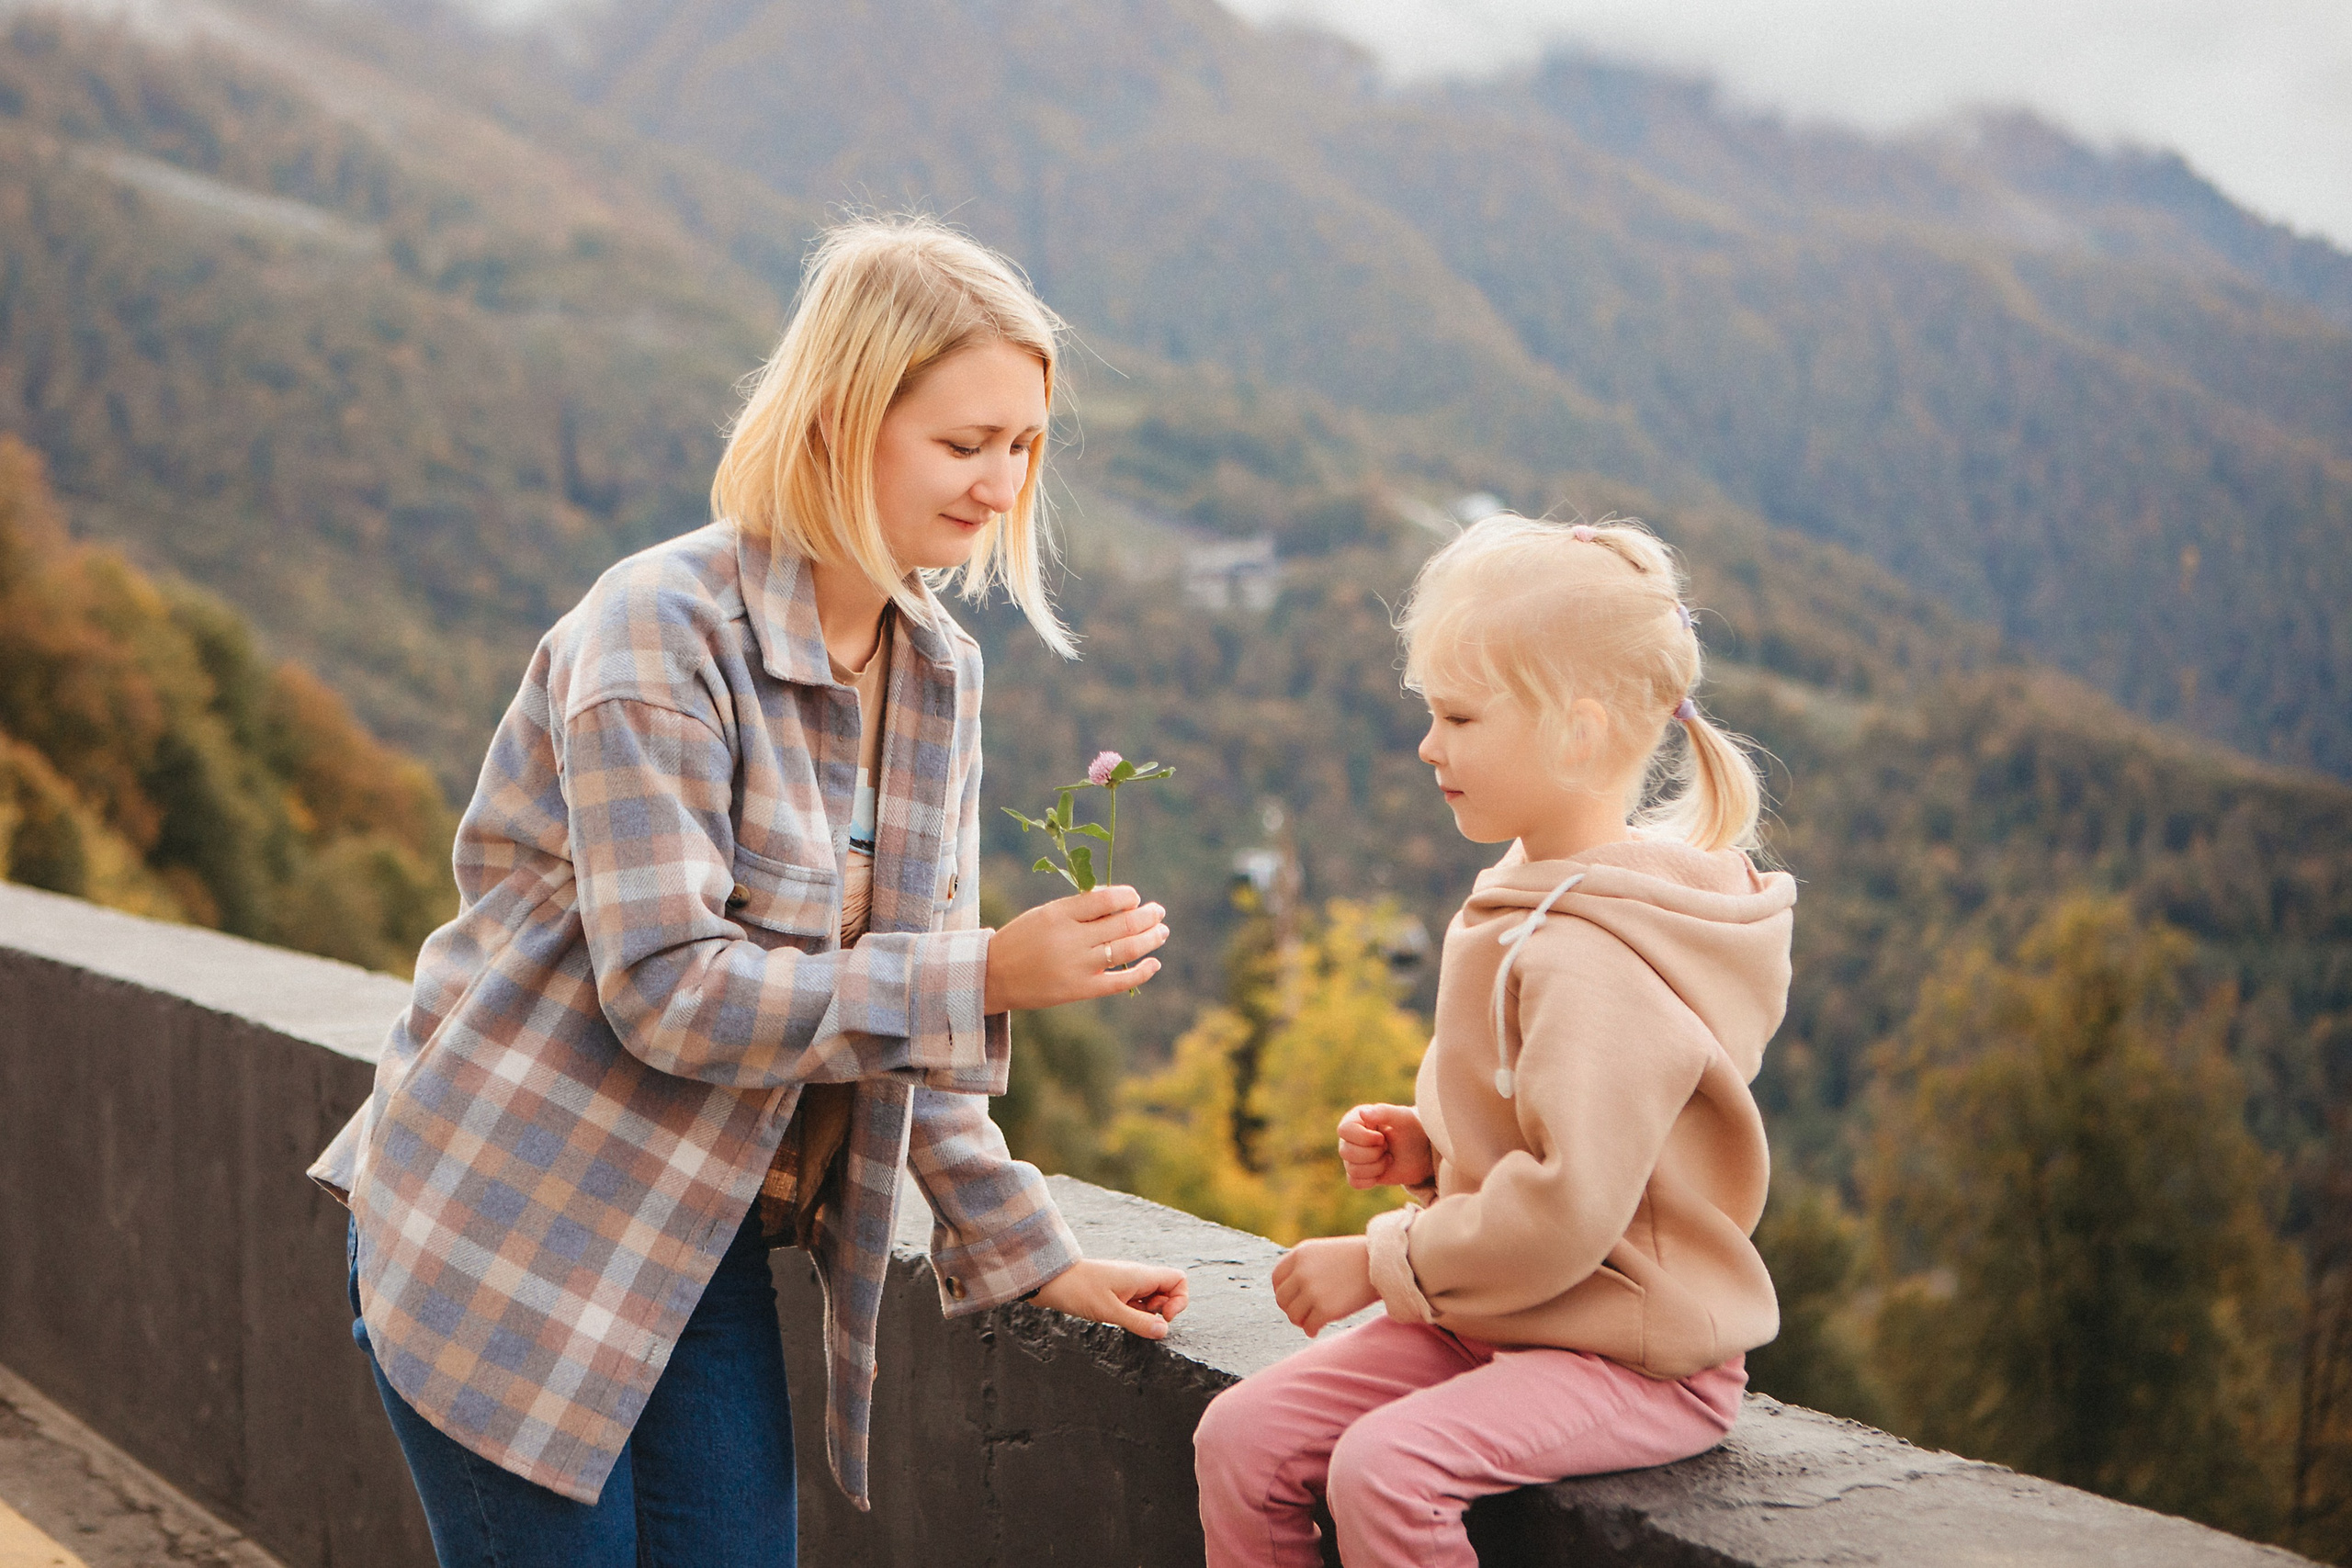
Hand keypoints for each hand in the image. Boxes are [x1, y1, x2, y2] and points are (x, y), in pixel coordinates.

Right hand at [984, 886, 1168, 1011]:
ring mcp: (1078, 966)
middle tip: (1159, 912)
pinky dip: (1142, 972)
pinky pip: (1119, 982)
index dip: (1128, 896)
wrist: (993, 976)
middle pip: (1123, 923)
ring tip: (1162, 931)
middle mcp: (1071, 938)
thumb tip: (1119, 901)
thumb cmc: (1021, 940)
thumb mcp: (1044, 914)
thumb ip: (1079, 908)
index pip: (1105, 898)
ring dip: (1151, 938)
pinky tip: (1155, 963)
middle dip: (1148, 916)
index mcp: (1059, 913)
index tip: (1135, 898)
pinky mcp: (1080, 989)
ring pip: (1127, 949)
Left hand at [1032, 1257, 1189, 1339]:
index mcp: (1141, 1276)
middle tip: (1140, 1320)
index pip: (1178, 1280)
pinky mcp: (1114, 1292)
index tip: (1163, 1317)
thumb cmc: (1078, 1290)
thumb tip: (1163, 1331)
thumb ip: (1139, 1322)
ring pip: (1150, 1299)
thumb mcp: (1110, 1310)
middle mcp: (1137, 1277)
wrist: (1050, 1279)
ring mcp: (1126, 1284)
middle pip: (1167, 1291)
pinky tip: (1115, 1318)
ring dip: (1145, 1314)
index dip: (1179, 1300)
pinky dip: (1132, 1314)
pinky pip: (1134, 1303)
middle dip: (1161, 1311)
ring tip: (1122, 1319)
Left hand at [1272, 1236, 1378, 1337]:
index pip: (1277, 1278)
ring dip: (1300, 1321)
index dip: (1282, 1291)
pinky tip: (1317, 1329)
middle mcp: (1302, 1271)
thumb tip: (1289, 1295)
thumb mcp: (1323, 1252)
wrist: (1382, 1264)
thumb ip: (1304, 1267)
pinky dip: (1311, 1330)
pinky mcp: (1326, 1309)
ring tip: (1310, 1321)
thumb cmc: (1355, 1258)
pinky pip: (1309, 1326)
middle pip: (1282, 1298)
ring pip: (1293, 1315)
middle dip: (1290, 1308)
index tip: (1291, 1299)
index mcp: (1300, 1254)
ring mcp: (1313, 1291)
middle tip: (1301, 1314)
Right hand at [1336, 1104, 1432, 1190]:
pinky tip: (1382, 1171)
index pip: (1344, 1131)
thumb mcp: (1403, 1117)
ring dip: (1376, 1167)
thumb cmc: (1411, 1130)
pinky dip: (1371, 1180)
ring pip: (1352, 1169)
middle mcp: (1350, 1138)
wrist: (1422, 1153)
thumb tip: (1363, 1112)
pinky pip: (1354, 1182)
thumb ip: (1384, 1112)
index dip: (1364, 1138)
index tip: (1383, 1137)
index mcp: (1355, 1119)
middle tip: (1387, 1147)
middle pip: (1346, 1152)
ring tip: (1388, 1158)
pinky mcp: (1359, 1174)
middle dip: (1373, 1153)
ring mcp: (1353, 1157)